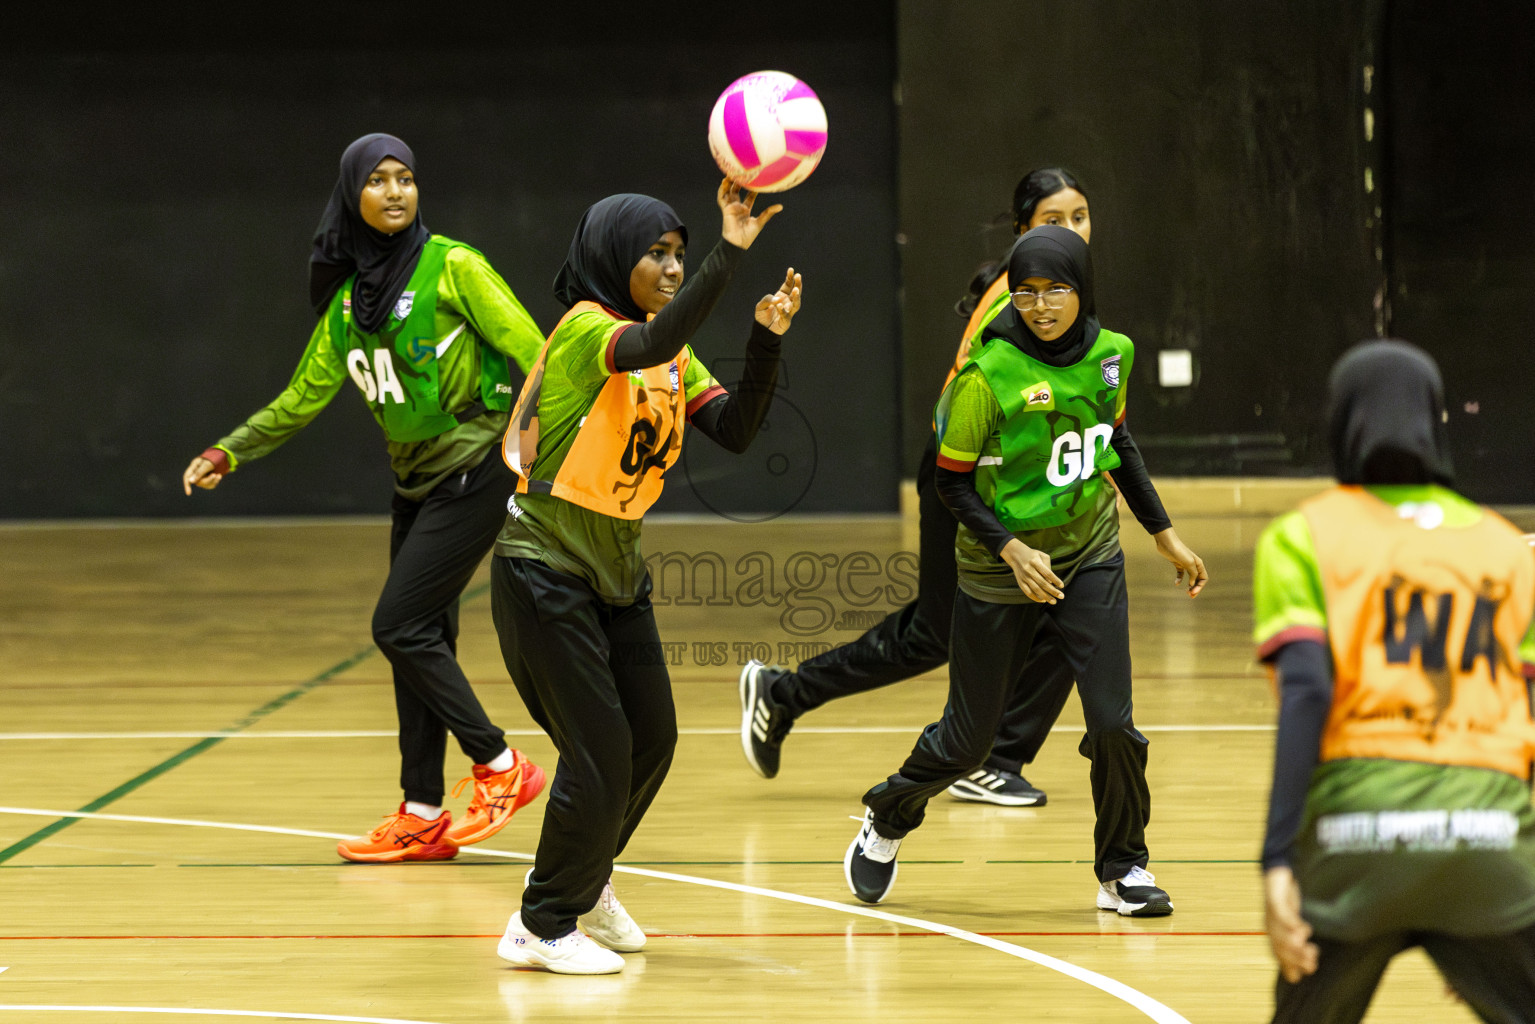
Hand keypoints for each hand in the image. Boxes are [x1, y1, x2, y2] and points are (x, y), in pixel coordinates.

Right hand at [183, 456, 223, 494]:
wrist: (222, 456)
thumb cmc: (214, 458)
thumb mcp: (207, 464)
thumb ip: (199, 472)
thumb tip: (191, 482)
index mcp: (194, 466)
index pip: (187, 476)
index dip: (187, 485)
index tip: (189, 493)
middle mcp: (196, 472)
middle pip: (198, 482)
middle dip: (208, 480)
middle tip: (215, 475)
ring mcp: (202, 476)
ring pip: (205, 485)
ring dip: (213, 481)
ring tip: (219, 475)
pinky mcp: (208, 479)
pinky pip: (210, 485)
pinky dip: (215, 481)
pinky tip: (219, 476)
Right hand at [718, 178, 782, 249]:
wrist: (738, 243)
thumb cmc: (748, 235)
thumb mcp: (760, 222)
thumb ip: (768, 213)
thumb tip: (780, 206)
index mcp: (745, 210)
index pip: (749, 196)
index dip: (752, 188)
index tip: (756, 179)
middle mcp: (737, 207)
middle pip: (737, 191)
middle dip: (738, 182)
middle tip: (742, 172)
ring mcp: (730, 207)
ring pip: (728, 192)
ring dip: (728, 183)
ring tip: (731, 173)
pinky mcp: (725, 209)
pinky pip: (721, 198)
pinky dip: (722, 190)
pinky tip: (725, 182)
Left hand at [755, 268, 802, 334]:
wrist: (762, 330)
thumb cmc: (762, 316)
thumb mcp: (760, 305)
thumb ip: (767, 300)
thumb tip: (777, 300)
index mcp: (782, 296)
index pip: (788, 285)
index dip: (790, 278)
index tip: (791, 270)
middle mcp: (787, 302)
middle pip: (795, 292)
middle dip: (797, 284)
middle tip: (798, 276)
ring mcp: (788, 311)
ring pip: (796, 303)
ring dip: (796, 297)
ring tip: (795, 290)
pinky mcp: (786, 321)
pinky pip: (785, 314)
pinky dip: (782, 310)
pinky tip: (779, 305)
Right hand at [1000, 538, 1063, 603]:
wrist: (1015, 554)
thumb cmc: (1032, 555)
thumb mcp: (1042, 555)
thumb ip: (1048, 566)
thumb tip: (1051, 581)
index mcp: (1035, 562)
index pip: (1047, 573)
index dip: (1055, 580)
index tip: (1062, 586)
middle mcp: (1029, 570)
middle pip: (1042, 583)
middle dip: (1053, 591)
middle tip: (1061, 596)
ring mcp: (1024, 577)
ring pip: (1036, 589)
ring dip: (1046, 597)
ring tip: (1054, 601)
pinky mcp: (1020, 582)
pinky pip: (1028, 592)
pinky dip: (1035, 598)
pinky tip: (1043, 600)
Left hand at [1153, 527, 1207, 596]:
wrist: (1167, 542)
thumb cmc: (1179, 551)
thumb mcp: (1188, 563)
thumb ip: (1193, 574)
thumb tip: (1192, 583)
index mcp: (1198, 564)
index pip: (1204, 578)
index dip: (1200, 587)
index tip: (1193, 592)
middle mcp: (1194, 564)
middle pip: (1197, 579)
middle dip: (1195, 588)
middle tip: (1190, 596)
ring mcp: (1185, 564)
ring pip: (1190, 578)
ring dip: (1189, 585)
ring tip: (1186, 592)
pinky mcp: (1177, 564)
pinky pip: (1181, 574)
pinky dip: (1179, 579)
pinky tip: (1176, 583)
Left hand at [1264, 867, 1318, 982]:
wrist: (1277, 873)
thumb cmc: (1286, 900)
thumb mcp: (1293, 921)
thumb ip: (1298, 939)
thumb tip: (1308, 964)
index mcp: (1274, 932)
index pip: (1280, 953)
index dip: (1291, 964)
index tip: (1306, 972)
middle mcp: (1271, 925)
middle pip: (1281, 946)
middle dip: (1295, 957)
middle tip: (1312, 964)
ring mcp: (1271, 913)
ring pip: (1281, 932)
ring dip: (1293, 943)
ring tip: (1306, 950)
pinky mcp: (1275, 899)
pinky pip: (1281, 912)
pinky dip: (1290, 921)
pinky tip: (1300, 928)